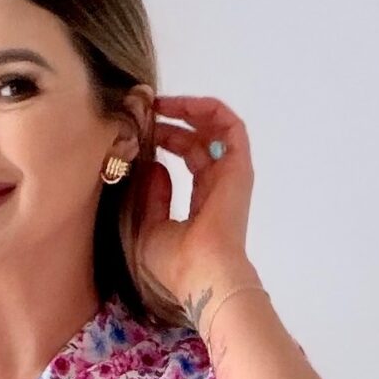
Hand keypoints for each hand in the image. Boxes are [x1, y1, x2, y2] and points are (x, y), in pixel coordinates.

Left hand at [135, 92, 255, 321]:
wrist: (201, 274)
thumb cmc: (175, 264)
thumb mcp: (147, 228)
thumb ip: (149, 196)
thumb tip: (153, 166)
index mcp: (202, 203)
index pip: (188, 160)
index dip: (166, 140)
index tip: (140, 131)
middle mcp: (218, 186)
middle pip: (198, 142)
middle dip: (171, 124)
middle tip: (144, 114)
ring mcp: (230, 176)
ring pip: (215, 129)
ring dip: (188, 111)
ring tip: (159, 104)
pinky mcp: (238, 167)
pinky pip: (230, 127)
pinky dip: (208, 110)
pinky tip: (180, 105)